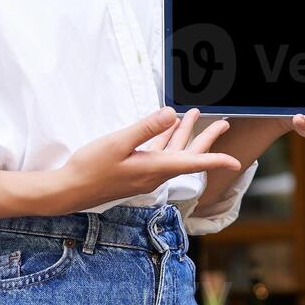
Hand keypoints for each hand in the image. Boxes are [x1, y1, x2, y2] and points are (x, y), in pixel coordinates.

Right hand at [54, 107, 240, 213]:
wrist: (69, 191)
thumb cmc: (91, 168)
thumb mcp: (118, 143)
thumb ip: (145, 128)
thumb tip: (171, 114)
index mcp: (154, 169)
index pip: (191, 163)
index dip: (214, 159)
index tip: (235, 161)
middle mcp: (154, 174)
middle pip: (187, 156)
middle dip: (206, 139)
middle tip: (224, 123)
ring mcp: (144, 174)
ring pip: (173, 154)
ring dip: (184, 135)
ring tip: (194, 115)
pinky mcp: (135, 172)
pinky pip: (158, 155)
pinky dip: (165, 141)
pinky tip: (166, 128)